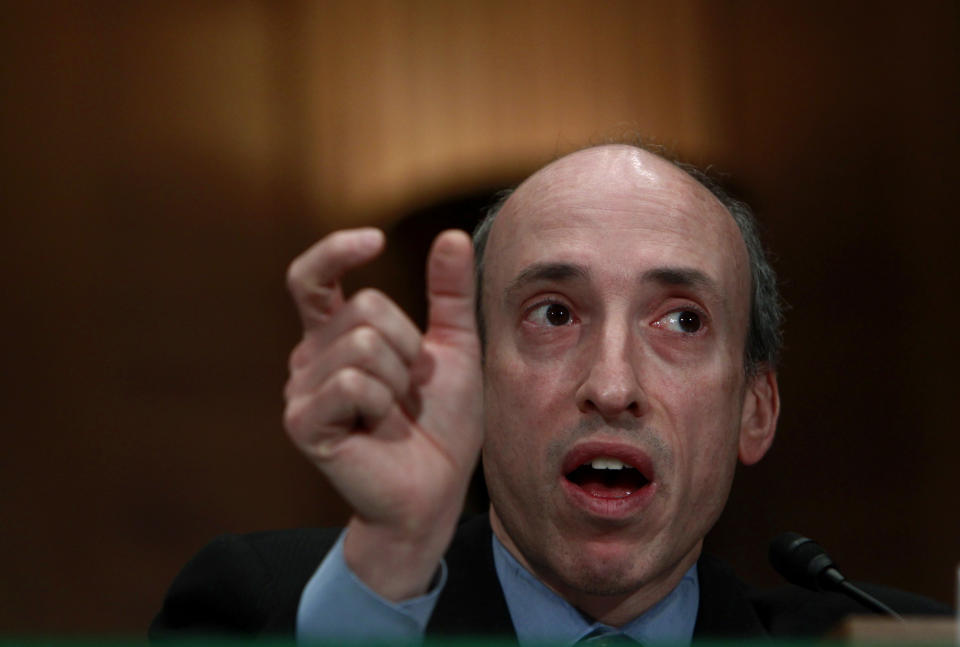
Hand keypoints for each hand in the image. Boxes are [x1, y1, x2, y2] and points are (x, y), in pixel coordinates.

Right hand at [283, 228, 482, 599]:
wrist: (437, 489)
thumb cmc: (442, 422)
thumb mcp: (457, 348)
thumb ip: (450, 294)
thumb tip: (451, 235)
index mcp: (336, 336)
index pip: (311, 278)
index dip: (334, 251)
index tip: (374, 241)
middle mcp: (309, 358)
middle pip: (364, 309)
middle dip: (408, 345)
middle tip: (409, 389)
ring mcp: (300, 391)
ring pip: (361, 345)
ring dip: (398, 380)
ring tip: (394, 412)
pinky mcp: (302, 423)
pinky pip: (351, 383)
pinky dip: (382, 404)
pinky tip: (379, 428)